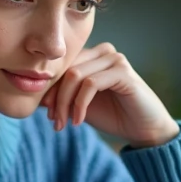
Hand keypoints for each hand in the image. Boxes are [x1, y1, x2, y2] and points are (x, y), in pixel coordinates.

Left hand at [41, 43, 179, 147]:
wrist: (144, 129)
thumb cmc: (114, 116)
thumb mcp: (81, 106)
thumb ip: (63, 97)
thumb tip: (36, 94)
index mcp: (93, 56)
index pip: (62, 67)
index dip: (50, 91)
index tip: (49, 116)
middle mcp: (103, 51)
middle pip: (66, 70)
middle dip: (56, 98)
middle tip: (55, 122)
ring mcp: (114, 59)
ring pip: (75, 75)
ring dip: (65, 103)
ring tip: (64, 124)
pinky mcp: (123, 71)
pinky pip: (90, 84)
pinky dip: (80, 104)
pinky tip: (79, 121)